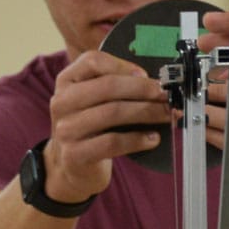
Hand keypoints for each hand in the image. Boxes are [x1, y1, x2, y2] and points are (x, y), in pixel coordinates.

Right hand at [43, 52, 170, 204]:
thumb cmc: (91, 128)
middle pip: (107, 86)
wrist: (71, 167)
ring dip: (146, 112)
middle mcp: (62, 102)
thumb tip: (156, 82)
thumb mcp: (95, 102)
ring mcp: (66, 129)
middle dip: (143, 89)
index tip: (147, 74)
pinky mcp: (75, 154)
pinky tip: (153, 138)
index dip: (123, 65)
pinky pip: (112, 142)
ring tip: (166, 115)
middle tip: (166, 95)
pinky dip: (137, 139)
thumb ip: (116, 87)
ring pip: (113, 113)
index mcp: (67, 81)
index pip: (93, 61)